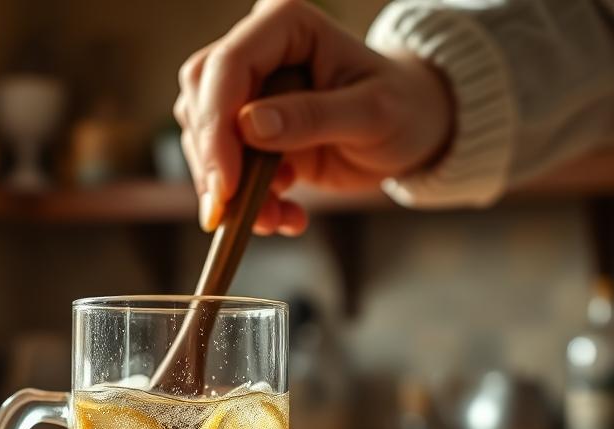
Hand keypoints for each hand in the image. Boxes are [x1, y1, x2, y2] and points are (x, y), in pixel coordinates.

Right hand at [174, 0, 453, 234]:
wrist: (412, 132)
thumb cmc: (403, 109)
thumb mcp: (370, 115)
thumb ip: (313, 116)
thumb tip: (249, 126)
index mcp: (286, 25)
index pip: (227, 66)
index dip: (216, 127)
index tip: (226, 185)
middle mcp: (260, 51)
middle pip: (201, 100)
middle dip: (213, 163)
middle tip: (233, 214)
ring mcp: (251, 93)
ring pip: (205, 139)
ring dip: (231, 191)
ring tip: (275, 220)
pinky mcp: (251, 133)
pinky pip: (227, 168)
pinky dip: (249, 203)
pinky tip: (286, 218)